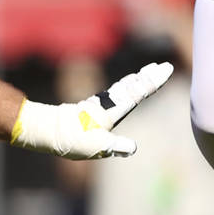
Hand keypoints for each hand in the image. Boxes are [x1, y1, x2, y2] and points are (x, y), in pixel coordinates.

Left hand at [11, 62, 174, 158]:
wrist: (48, 131)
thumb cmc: (73, 140)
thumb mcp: (96, 147)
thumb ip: (116, 146)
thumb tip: (133, 148)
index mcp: (111, 111)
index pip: (136, 93)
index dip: (152, 82)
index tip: (166, 69)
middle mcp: (107, 104)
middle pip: (131, 87)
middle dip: (148, 77)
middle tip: (164, 66)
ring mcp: (100, 104)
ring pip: (122, 88)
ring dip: (137, 79)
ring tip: (149, 71)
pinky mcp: (94, 108)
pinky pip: (115, 94)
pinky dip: (125, 86)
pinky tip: (127, 86)